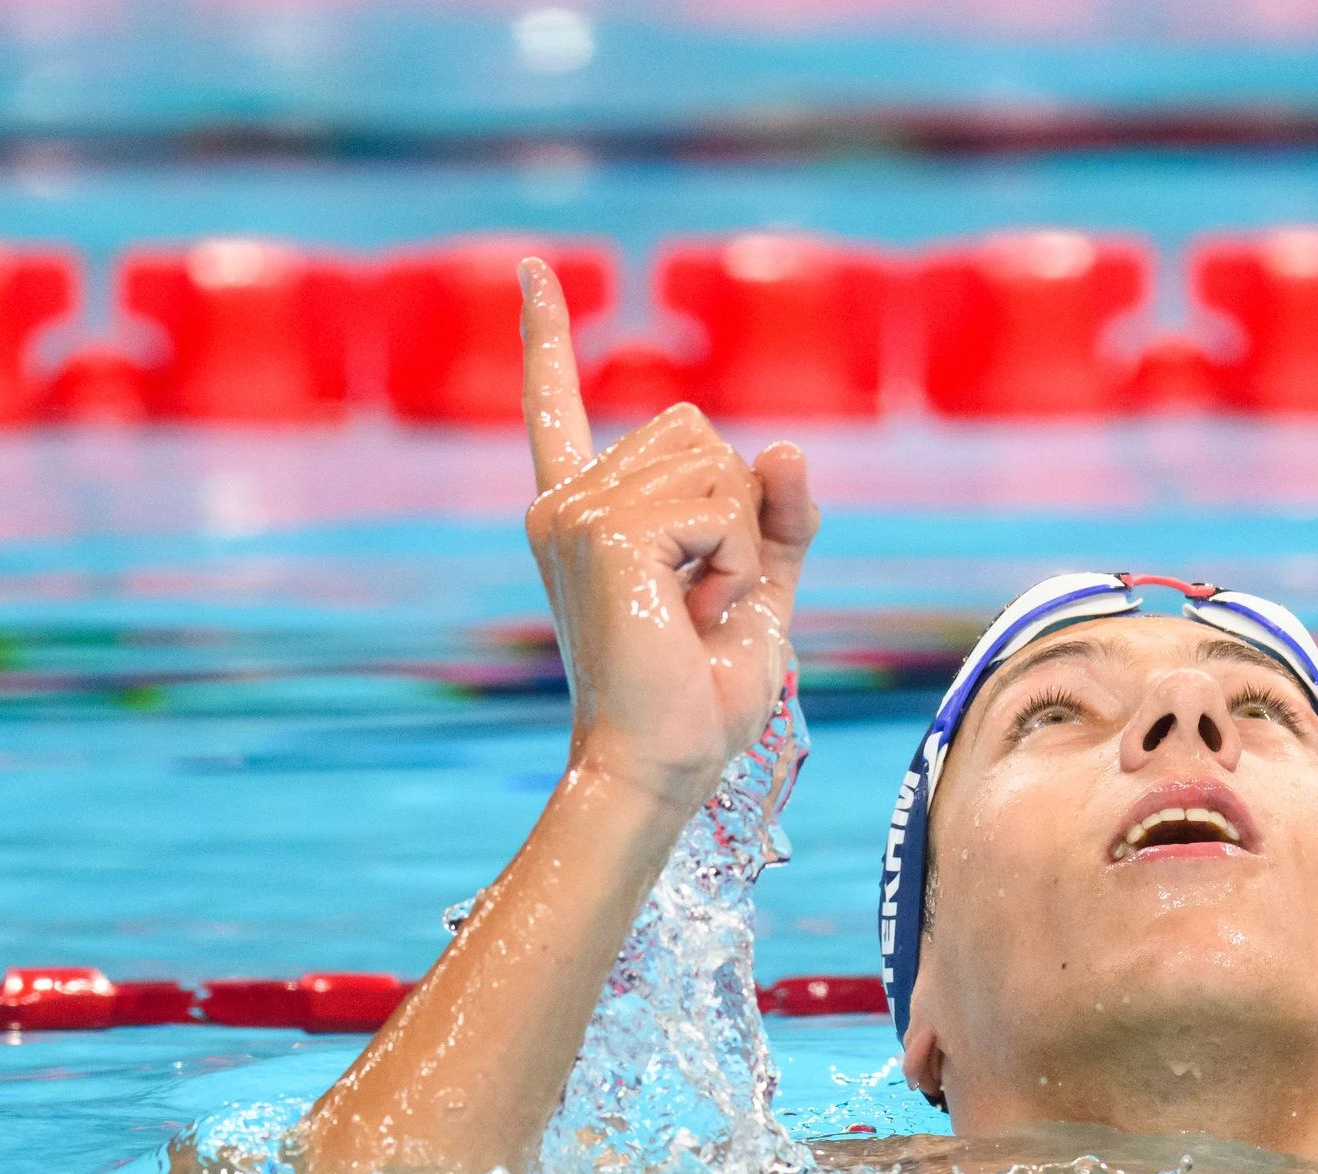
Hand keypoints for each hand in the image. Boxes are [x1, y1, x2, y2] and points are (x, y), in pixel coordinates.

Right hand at [518, 258, 818, 808]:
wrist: (664, 761)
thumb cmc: (701, 694)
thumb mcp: (758, 588)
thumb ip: (778, 516)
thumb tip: (784, 446)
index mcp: (584, 511)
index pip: (559, 407)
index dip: (547, 334)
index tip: (534, 267)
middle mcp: (566, 501)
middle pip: (699, 433)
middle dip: (734, 517)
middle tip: (698, 600)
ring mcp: (578, 511)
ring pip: (719, 466)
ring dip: (738, 544)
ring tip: (695, 610)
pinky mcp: (605, 530)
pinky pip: (722, 506)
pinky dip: (734, 562)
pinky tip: (693, 610)